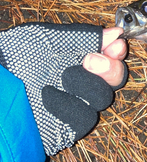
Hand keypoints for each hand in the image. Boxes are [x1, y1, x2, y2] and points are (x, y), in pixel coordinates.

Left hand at [0, 23, 127, 155]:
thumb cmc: (15, 59)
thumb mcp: (48, 38)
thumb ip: (84, 36)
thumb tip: (116, 34)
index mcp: (77, 57)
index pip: (110, 55)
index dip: (117, 52)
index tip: (116, 46)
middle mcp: (80, 81)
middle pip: (115, 78)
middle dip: (110, 68)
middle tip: (91, 62)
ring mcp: (75, 104)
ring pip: (103, 97)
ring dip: (86, 86)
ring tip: (61, 79)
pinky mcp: (67, 128)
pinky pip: (85, 117)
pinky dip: (69, 106)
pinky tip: (49, 99)